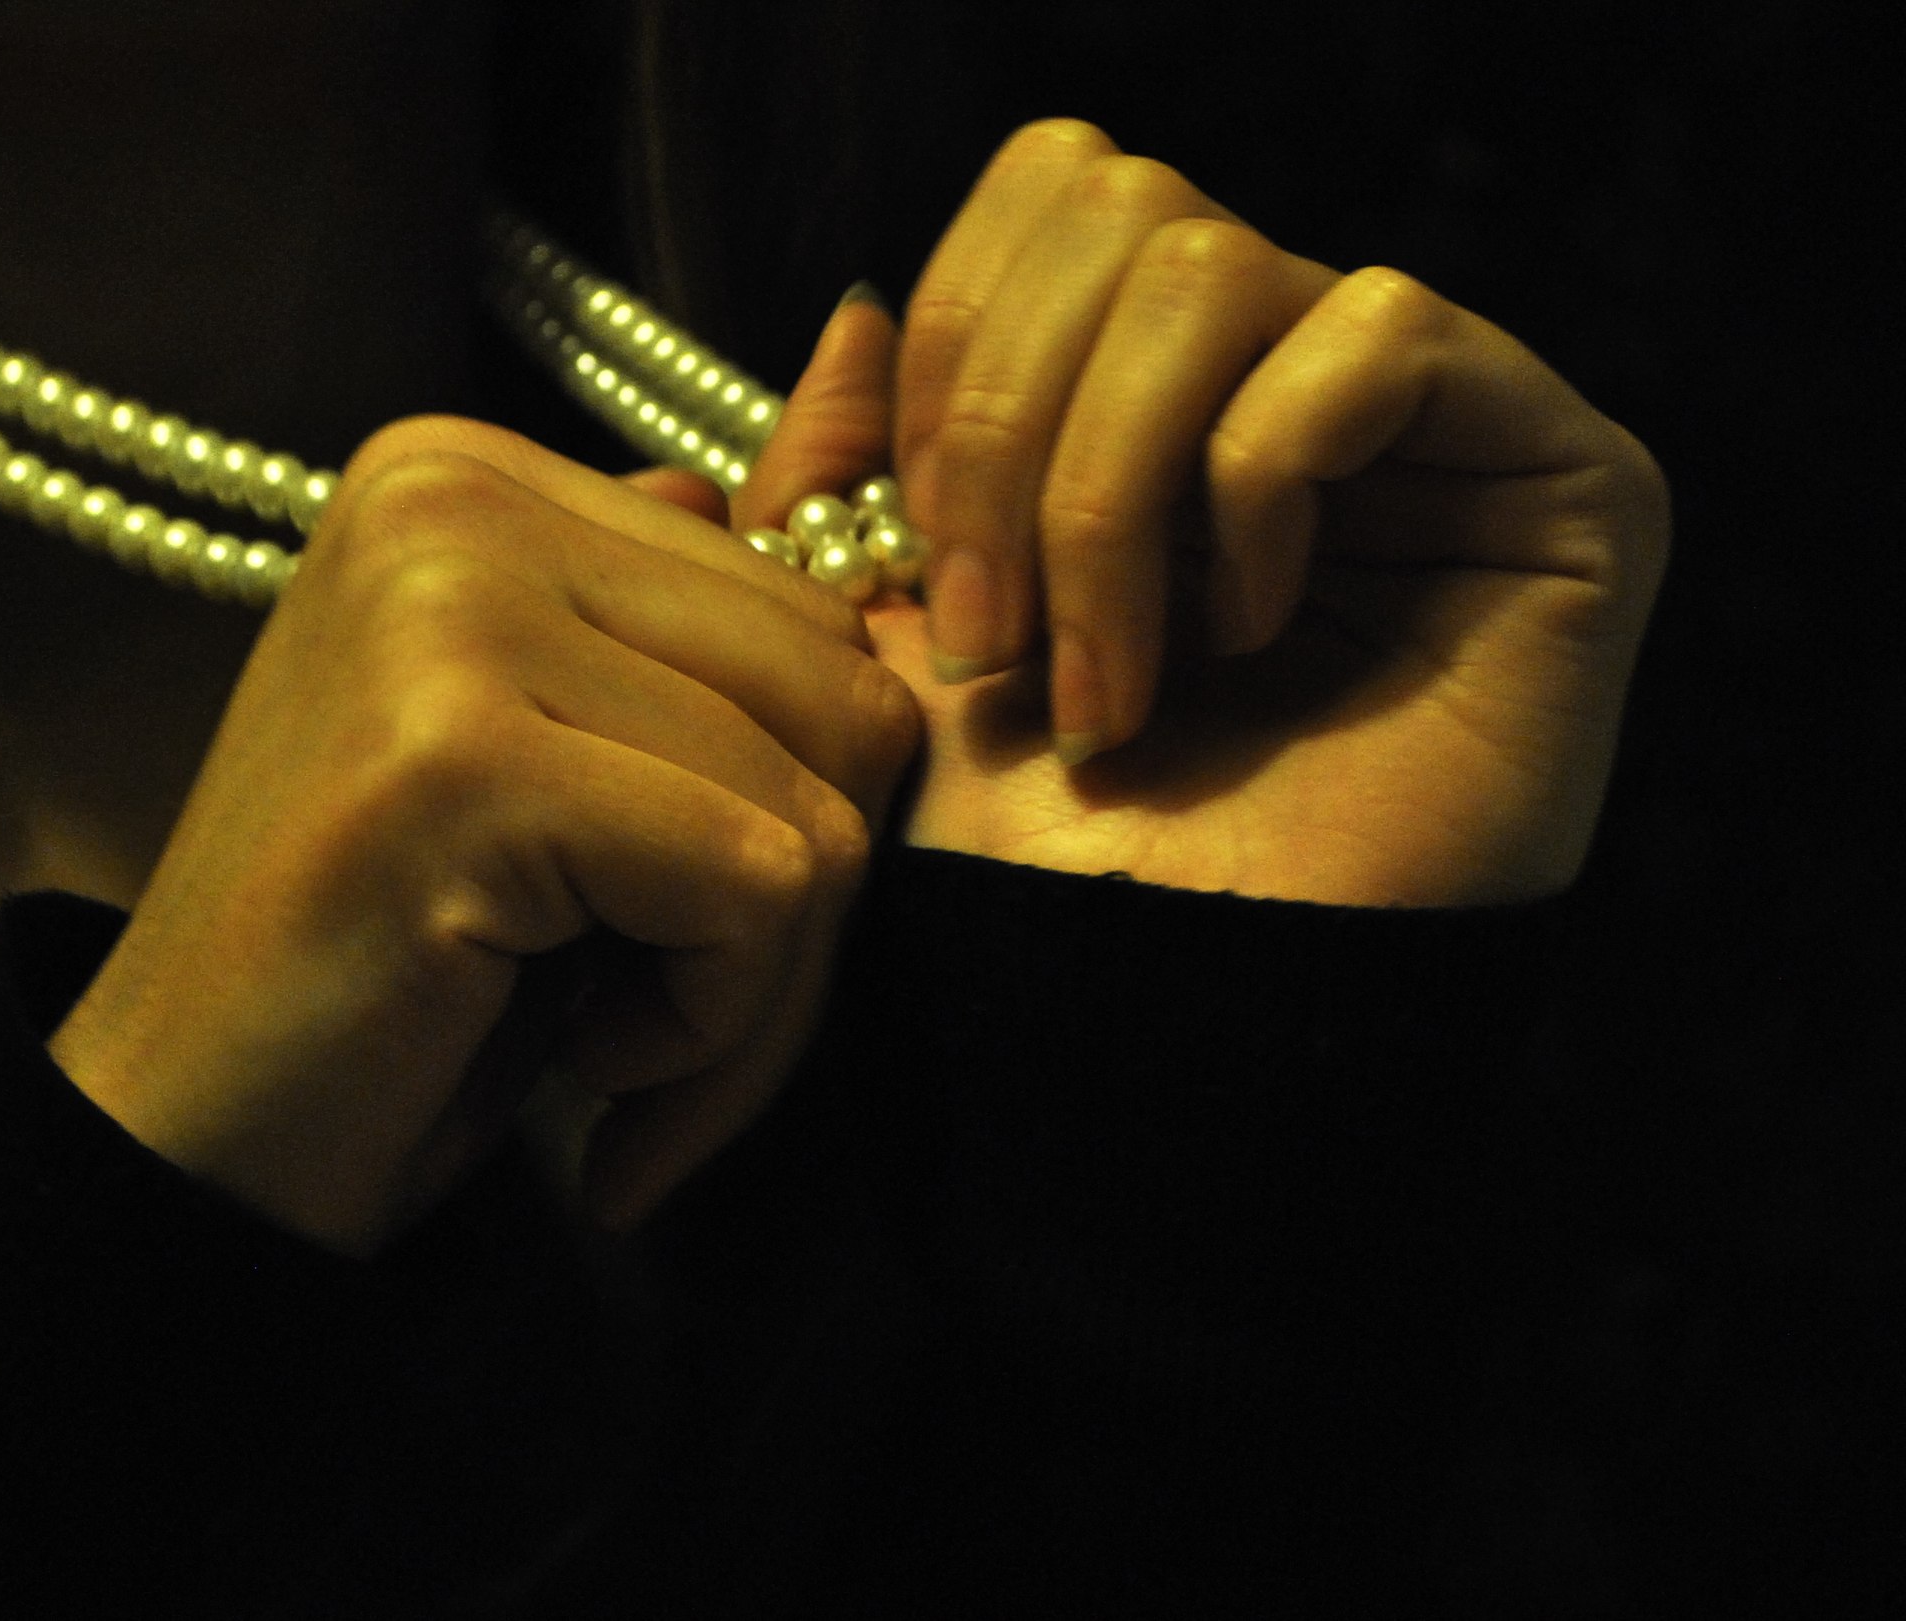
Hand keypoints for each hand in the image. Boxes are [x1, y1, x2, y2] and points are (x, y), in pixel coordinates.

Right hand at [48, 417, 919, 1255]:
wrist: (185, 1146)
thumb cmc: (383, 978)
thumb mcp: (537, 762)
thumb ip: (651, 622)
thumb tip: (767, 476)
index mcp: (462, 473)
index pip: (814, 610)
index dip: (793, 808)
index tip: (664, 927)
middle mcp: (450, 502)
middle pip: (843, 691)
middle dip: (798, 902)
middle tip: (652, 1003)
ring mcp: (447, 616)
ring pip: (823, 801)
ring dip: (756, 985)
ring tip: (608, 1034)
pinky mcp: (463, 763)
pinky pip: (763, 886)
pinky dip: (715, 1029)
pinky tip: (590, 1062)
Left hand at [741, 118, 1670, 906]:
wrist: (1164, 1021)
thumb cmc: (1041, 860)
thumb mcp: (894, 642)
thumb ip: (857, 469)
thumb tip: (852, 314)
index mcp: (1156, 393)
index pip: (1056, 198)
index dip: (952, 348)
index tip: (912, 560)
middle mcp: (1294, 379)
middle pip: (1120, 208)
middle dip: (1005, 434)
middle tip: (998, 643)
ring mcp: (1435, 422)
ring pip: (1212, 274)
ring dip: (1105, 500)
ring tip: (1108, 683)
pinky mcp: (1562, 476)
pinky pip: (1373, 339)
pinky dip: (1257, 491)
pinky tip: (1253, 634)